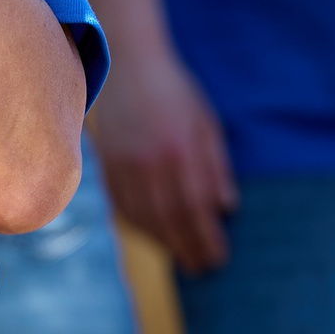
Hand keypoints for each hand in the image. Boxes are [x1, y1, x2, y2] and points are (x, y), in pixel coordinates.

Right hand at [88, 51, 236, 274]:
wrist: (128, 65)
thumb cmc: (175, 92)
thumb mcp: (206, 123)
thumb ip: (216, 166)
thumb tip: (227, 208)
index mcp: (179, 150)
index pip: (196, 207)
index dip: (207, 237)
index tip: (220, 258)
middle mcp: (149, 162)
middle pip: (169, 219)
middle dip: (188, 248)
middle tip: (203, 268)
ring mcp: (124, 165)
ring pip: (143, 217)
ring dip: (164, 242)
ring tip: (182, 257)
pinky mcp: (107, 164)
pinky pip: (123, 206)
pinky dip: (140, 226)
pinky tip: (155, 235)